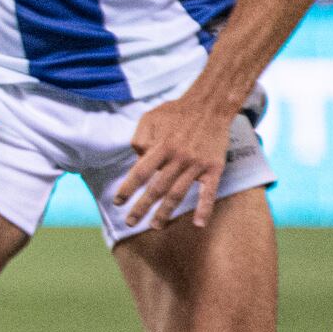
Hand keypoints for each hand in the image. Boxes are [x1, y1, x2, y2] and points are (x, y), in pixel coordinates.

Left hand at [111, 87, 243, 230]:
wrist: (211, 105)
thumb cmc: (176, 111)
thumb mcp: (150, 118)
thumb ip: (139, 139)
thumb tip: (136, 161)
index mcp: (160, 146)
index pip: (139, 173)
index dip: (127, 189)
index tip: (118, 202)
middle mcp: (178, 158)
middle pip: (156, 188)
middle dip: (142, 207)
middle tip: (131, 222)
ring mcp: (197, 164)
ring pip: (178, 193)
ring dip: (166, 212)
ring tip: (156, 226)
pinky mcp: (214, 168)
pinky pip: (209, 192)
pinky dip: (204, 209)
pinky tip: (199, 224)